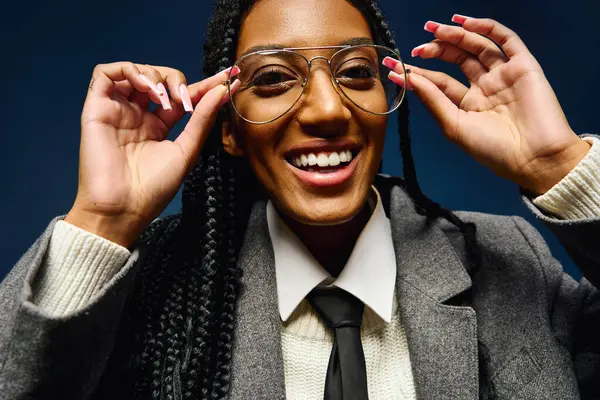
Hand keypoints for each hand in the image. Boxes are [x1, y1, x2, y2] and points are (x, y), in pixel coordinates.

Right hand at [65, 62, 239, 246]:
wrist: (122, 208)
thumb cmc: (154, 187)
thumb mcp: (186, 151)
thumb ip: (202, 120)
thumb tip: (222, 91)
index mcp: (158, 126)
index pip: (183, 97)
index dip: (206, 85)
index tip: (230, 77)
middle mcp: (138, 114)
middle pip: (160, 79)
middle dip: (177, 81)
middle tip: (184, 99)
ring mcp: (118, 110)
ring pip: (136, 71)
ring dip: (155, 75)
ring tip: (164, 97)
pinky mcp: (97, 107)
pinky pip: (105, 73)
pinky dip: (129, 70)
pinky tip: (146, 88)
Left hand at [386, 15, 590, 194]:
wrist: (534, 158)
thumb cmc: (493, 150)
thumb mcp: (455, 126)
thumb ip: (433, 100)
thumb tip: (409, 79)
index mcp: (468, 104)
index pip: (439, 82)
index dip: (417, 74)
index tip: (393, 68)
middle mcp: (485, 86)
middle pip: (457, 59)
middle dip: (436, 49)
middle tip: (417, 47)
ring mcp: (503, 74)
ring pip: (477, 46)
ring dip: (455, 35)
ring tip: (434, 30)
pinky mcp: (523, 66)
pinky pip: (505, 40)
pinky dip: (486, 28)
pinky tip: (464, 23)